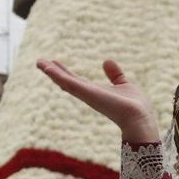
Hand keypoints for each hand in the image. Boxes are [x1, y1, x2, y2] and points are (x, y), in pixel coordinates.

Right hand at [37, 59, 159, 143]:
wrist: (139, 117)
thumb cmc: (135, 106)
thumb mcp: (124, 85)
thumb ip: (115, 75)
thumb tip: (106, 61)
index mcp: (96, 92)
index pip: (77, 80)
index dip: (65, 72)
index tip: (54, 63)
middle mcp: (88, 94)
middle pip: (66, 81)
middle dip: (53, 71)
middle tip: (39, 61)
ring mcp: (86, 94)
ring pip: (64, 81)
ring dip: (51, 72)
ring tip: (39, 62)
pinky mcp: (87, 93)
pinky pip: (69, 83)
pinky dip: (57, 75)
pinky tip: (48, 68)